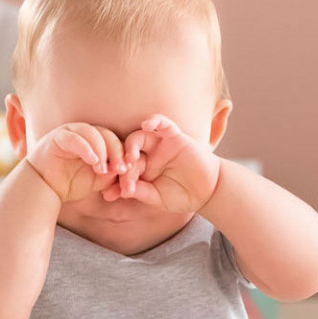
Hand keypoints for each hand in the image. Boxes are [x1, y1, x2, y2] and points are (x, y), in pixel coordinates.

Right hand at [25, 122, 143, 203]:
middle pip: (107, 134)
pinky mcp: (58, 137)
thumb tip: (131, 169)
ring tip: (103, 170)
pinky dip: (86, 149)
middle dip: (117, 152)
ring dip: (102, 151)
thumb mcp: (100, 179)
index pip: (116, 140)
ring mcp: (71, 132)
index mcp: (97, 140)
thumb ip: (114, 172)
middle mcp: (85, 132)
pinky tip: (93, 162)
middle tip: (121, 169)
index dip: (125, 154)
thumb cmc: (73, 182)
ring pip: (93, 133)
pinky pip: (75, 138)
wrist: (46, 188)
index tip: (130, 170)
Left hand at [101, 115, 220, 213]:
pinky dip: (155, 120)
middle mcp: (148, 154)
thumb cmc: (181, 196)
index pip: (124, 170)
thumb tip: (121, 191)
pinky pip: (163, 123)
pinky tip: (146, 125)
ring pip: (140, 135)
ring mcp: (160, 144)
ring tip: (130, 157)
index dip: (116, 181)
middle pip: (127, 152)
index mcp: (141, 168)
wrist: (207, 192)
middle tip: (120, 175)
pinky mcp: (175, 137)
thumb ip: (141, 192)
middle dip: (121, 165)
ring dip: (131, 144)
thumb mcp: (157, 198)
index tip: (109, 194)